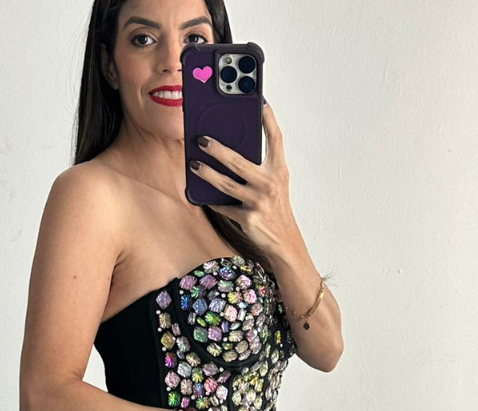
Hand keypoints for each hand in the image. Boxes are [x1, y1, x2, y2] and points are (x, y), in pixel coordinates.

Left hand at [188, 100, 297, 254]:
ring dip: (207, 173)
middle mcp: (270, 184)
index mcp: (279, 171)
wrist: (284, 242)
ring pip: (226, 184)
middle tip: (201, 139)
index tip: (260, 101)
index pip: (276, 139)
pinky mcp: (248, 219)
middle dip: (217, 149)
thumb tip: (230, 150)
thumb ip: (259, 167)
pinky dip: (212, 201)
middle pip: (239, 161)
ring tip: (194, 164)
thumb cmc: (276, 209)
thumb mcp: (275, 185)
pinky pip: (224, 206)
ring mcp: (259, 202)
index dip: (268, 118)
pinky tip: (201, 194)